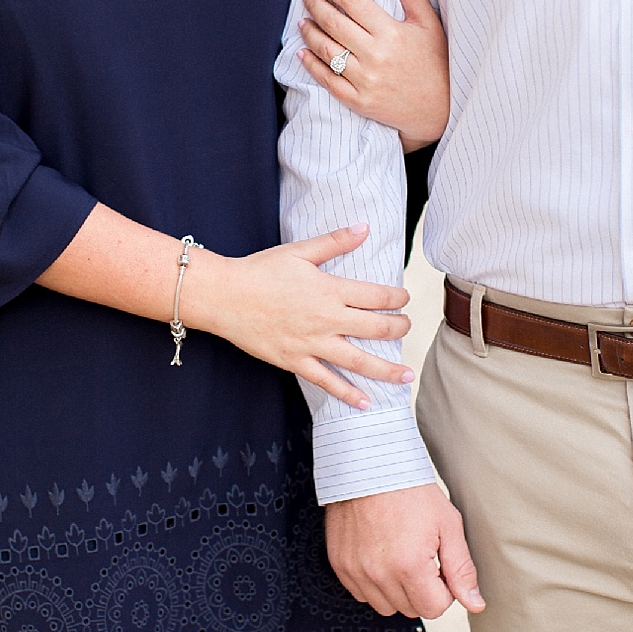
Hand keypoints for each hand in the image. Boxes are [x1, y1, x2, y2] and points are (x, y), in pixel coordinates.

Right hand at [179, 224, 412, 406]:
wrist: (224, 296)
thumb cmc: (260, 270)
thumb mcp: (299, 251)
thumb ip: (335, 242)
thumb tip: (364, 228)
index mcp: (330, 290)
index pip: (378, 296)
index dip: (397, 298)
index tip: (404, 299)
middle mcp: (326, 319)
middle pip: (377, 329)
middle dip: (399, 329)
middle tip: (407, 328)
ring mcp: (312, 344)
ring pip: (359, 361)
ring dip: (387, 370)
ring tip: (407, 376)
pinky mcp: (295, 361)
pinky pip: (327, 382)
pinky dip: (348, 394)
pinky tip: (366, 403)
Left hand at [296, 0, 448, 151]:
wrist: (439, 109)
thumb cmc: (435, 62)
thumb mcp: (428, 24)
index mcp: (391, 32)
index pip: (353, 2)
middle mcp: (375, 55)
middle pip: (335, 24)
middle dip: (316, 6)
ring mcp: (365, 80)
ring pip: (327, 50)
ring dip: (310, 33)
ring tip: (302, 21)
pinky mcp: (359, 101)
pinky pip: (328, 81)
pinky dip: (312, 65)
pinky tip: (302, 53)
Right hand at [325, 483, 483, 618]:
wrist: (370, 466)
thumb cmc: (411, 491)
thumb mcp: (448, 526)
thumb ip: (462, 570)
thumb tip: (475, 605)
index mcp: (409, 566)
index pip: (434, 609)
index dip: (444, 590)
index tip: (440, 566)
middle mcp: (379, 573)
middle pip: (411, 610)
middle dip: (422, 590)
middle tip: (422, 557)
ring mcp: (355, 570)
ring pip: (385, 606)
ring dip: (397, 590)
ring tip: (401, 556)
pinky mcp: (340, 564)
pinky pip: (361, 593)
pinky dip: (374, 583)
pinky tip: (381, 556)